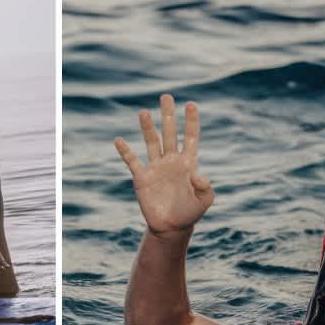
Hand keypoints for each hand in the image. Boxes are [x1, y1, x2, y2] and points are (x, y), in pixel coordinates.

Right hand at [115, 93, 213, 234]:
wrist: (171, 228)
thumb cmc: (190, 213)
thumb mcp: (204, 201)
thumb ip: (205, 188)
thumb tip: (198, 174)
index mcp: (188, 164)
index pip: (190, 137)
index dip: (191, 121)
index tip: (190, 104)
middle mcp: (171, 161)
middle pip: (169, 133)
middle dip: (168, 115)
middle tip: (166, 97)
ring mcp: (156, 168)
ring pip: (151, 142)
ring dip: (148, 128)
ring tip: (144, 112)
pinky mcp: (142, 178)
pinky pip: (132, 161)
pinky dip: (125, 151)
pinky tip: (119, 140)